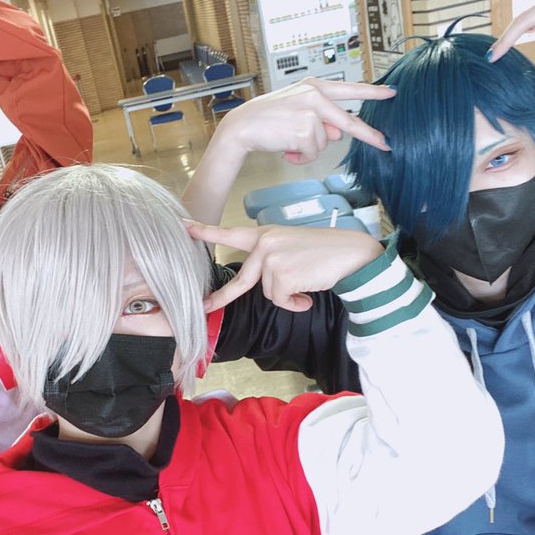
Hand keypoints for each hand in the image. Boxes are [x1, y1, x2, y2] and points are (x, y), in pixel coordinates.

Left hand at [186, 221, 383, 311]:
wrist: (351, 254)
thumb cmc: (324, 252)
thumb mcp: (290, 247)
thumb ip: (270, 259)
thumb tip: (264, 286)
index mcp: (265, 234)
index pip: (230, 233)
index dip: (205, 232)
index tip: (183, 227)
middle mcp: (264, 244)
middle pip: (240, 279)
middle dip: (222, 297)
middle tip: (205, 306)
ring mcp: (271, 259)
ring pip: (268, 293)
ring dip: (287, 296)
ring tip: (306, 282)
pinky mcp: (281, 275)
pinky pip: (281, 300)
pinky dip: (295, 302)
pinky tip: (308, 291)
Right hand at [217, 77, 393, 163]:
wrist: (241, 127)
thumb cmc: (267, 119)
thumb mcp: (297, 111)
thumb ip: (321, 119)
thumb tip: (337, 133)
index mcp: (314, 87)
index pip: (350, 89)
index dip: (373, 93)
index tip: (391, 93)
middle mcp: (315, 95)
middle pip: (349, 122)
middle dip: (368, 136)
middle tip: (385, 144)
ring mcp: (311, 112)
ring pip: (324, 143)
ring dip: (307, 149)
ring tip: (288, 142)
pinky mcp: (305, 129)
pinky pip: (312, 153)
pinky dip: (300, 157)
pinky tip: (286, 149)